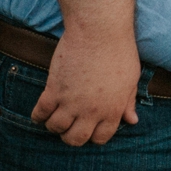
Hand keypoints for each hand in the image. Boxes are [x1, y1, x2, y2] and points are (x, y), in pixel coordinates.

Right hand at [30, 28, 140, 145]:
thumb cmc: (119, 50)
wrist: (99, 30)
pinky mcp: (54, 89)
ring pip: (56, 128)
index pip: (100, 138)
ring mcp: (71, 102)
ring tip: (55, 116)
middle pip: (75, 139)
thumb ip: (128, 102)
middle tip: (68, 125)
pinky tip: (41, 110)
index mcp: (113, 110)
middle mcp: (91, 111)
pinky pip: (40, 113)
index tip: (88, 127)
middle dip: (71, 136)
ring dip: (54, 125)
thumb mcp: (131, 79)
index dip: (93, 135)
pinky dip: (37, 115)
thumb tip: (132, 120)